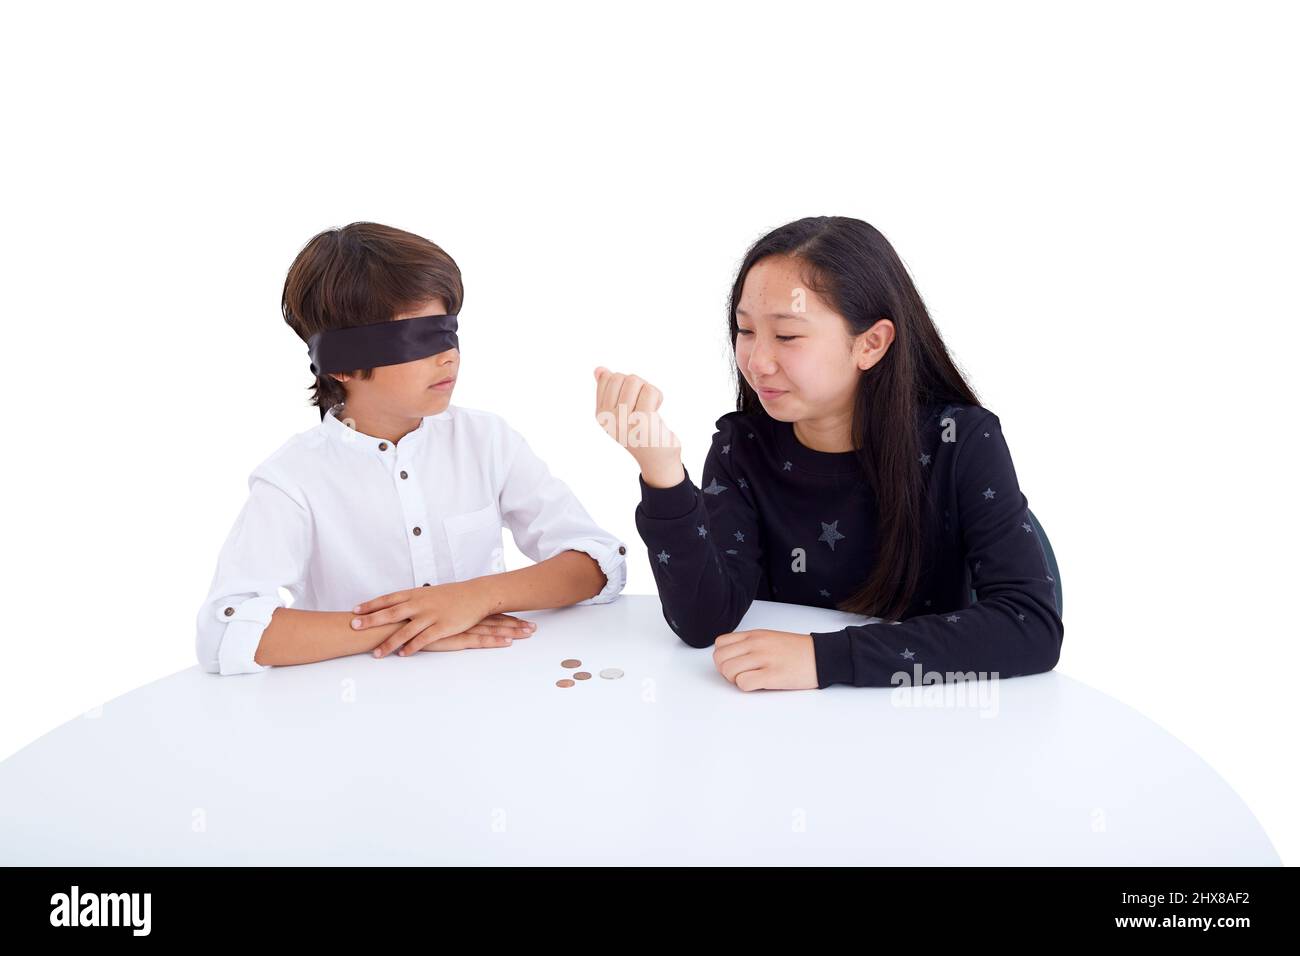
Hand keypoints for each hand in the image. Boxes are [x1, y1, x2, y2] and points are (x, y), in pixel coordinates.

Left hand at [351, 581, 523, 656]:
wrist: (476, 595)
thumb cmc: (453, 595)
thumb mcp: (430, 593)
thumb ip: (413, 599)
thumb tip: (397, 605)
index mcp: (416, 593)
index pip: (388, 598)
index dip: (371, 605)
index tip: (355, 610)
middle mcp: (420, 603)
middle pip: (391, 612)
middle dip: (371, 620)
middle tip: (354, 626)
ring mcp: (431, 615)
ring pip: (405, 630)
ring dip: (389, 642)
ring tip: (376, 653)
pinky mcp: (442, 626)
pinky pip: (424, 639)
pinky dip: (412, 647)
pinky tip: (403, 655)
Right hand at [416, 613, 537, 651]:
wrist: (391, 621)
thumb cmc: (406, 620)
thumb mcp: (426, 616)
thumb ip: (439, 618)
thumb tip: (448, 620)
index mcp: (458, 613)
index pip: (487, 614)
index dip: (505, 616)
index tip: (521, 617)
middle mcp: (462, 618)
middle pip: (495, 620)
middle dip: (516, 624)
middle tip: (534, 626)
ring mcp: (459, 628)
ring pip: (491, 629)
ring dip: (512, 631)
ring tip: (529, 633)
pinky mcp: (453, 638)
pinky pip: (478, 640)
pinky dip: (494, 641)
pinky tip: (507, 642)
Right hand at [593, 366, 683, 486]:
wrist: (658, 460)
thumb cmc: (640, 431)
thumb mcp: (620, 411)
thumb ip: (608, 390)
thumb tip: (599, 370)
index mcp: (600, 414)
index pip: (608, 377)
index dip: (625, 383)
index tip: (631, 400)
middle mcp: (608, 419)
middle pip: (621, 377)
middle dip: (637, 384)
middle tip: (643, 403)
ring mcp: (624, 420)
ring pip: (635, 381)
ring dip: (647, 389)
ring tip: (649, 407)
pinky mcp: (642, 421)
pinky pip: (650, 391)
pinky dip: (658, 396)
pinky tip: (656, 410)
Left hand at [712, 629, 818, 690]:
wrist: (822, 656)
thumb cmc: (797, 650)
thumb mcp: (769, 637)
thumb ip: (749, 644)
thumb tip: (730, 657)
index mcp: (754, 634)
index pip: (720, 644)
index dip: (723, 658)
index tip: (734, 664)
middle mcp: (756, 644)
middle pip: (720, 659)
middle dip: (726, 671)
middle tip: (740, 675)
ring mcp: (764, 658)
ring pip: (729, 671)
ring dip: (735, 680)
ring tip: (751, 680)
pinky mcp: (773, 675)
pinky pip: (743, 683)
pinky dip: (746, 687)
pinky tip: (759, 684)